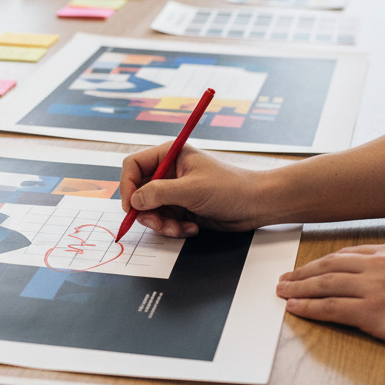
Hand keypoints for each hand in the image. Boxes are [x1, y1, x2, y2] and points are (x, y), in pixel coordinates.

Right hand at [120, 143, 273, 236]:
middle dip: (146, 211)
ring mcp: (174, 191)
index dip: (127, 185)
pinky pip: (164, 220)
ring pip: (149, 210)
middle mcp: (168, 172)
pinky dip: (173, 228)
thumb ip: (159, 194)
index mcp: (169, 155)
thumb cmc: (231, 188)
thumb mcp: (192, 189)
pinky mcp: (181, 208)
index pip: (134, 166)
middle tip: (157, 224)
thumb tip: (134, 200)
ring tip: (179, 228)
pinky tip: (191, 228)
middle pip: (138, 192)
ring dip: (161, 223)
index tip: (130, 206)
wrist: (257, 205)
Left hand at [276, 243, 384, 367]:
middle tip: (285, 279)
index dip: (320, 262)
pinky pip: (331, 308)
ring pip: (324, 284)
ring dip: (298, 289)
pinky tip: (296, 309)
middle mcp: (381, 265)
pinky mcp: (373, 312)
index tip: (306, 268)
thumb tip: (375, 270)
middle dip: (302, 273)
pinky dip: (309, 308)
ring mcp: (375, 288)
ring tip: (282, 292)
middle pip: (329, 266)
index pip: (345, 254)